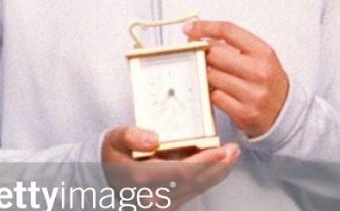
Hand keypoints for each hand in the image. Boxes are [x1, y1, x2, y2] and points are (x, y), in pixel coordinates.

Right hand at [102, 126, 239, 208]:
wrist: (104, 177)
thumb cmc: (113, 154)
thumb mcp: (116, 138)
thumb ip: (132, 136)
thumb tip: (153, 138)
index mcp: (142, 179)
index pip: (181, 172)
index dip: (205, 162)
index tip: (221, 149)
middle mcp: (154, 197)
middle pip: (195, 183)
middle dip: (219, 167)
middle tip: (234, 150)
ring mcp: (162, 205)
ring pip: (197, 189)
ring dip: (217, 173)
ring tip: (231, 156)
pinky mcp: (167, 206)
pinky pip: (193, 192)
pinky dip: (208, 178)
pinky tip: (218, 166)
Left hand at [183, 20, 288, 138]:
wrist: (285, 112)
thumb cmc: (267, 80)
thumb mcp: (258, 56)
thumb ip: (233, 44)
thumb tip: (199, 32)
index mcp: (263, 52)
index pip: (228, 30)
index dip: (205, 27)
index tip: (189, 28)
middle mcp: (259, 72)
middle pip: (215, 53)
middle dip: (202, 53)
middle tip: (198, 55)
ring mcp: (252, 94)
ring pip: (211, 75)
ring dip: (204, 74)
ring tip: (210, 75)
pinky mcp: (244, 113)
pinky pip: (213, 96)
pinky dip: (209, 92)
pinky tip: (215, 90)